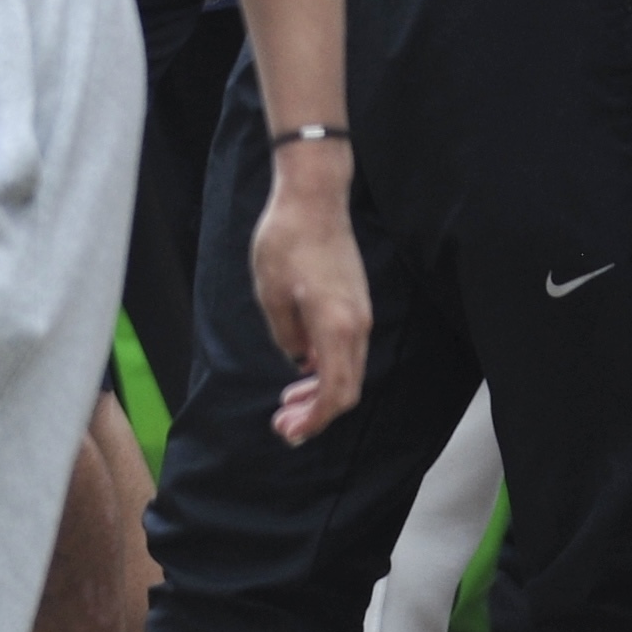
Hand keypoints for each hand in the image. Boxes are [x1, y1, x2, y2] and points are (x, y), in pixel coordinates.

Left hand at [249, 142, 371, 441]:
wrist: (314, 201)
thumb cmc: (286, 242)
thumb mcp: (270, 296)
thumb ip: (287, 337)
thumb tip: (300, 362)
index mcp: (337, 327)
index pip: (335, 392)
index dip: (315, 419)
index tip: (289, 431)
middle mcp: (357, 326)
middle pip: (346, 389)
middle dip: (317, 414)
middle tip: (283, 426)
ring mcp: (361, 316)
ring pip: (348, 371)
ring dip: (321, 393)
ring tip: (289, 405)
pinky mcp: (356, 305)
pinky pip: (347, 351)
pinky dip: (327, 369)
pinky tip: (302, 373)